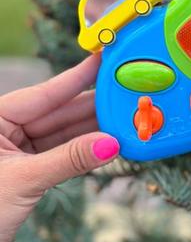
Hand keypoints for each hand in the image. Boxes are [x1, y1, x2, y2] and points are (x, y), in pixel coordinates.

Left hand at [0, 55, 119, 241]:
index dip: (75, 78)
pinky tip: (108, 145)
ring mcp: (15, 151)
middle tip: (127, 98)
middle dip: (92, 109)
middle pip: (56, 113)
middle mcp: (3, 130)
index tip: (103, 60)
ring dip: (92, 132)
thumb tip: (111, 144)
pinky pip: (60, 155)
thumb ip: (68, 160)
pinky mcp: (24, 172)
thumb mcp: (23, 181)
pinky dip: (83, 152)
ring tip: (125, 122)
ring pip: (61, 135)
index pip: (42, 94)